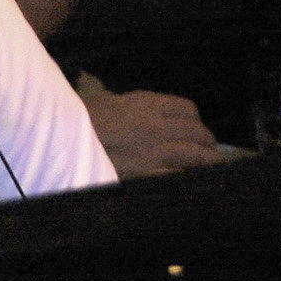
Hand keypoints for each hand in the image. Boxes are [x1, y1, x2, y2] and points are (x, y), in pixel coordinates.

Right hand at [76, 71, 224, 179]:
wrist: (65, 139)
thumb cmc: (80, 117)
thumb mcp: (106, 100)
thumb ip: (127, 103)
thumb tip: (133, 108)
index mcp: (146, 104)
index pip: (186, 109)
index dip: (195, 119)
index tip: (195, 127)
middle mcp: (157, 126)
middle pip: (197, 132)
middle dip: (207, 141)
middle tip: (209, 148)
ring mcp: (154, 151)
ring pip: (196, 156)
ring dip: (209, 161)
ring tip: (215, 165)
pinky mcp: (148, 174)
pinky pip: (179, 176)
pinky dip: (187, 177)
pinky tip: (191, 179)